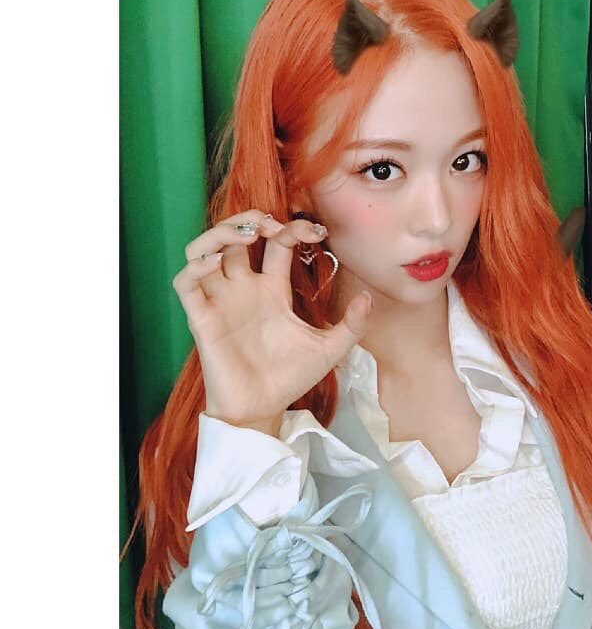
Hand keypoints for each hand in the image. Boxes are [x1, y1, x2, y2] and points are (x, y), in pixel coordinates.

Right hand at [172, 210, 371, 434]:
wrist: (263, 409)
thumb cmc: (290, 378)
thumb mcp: (330, 349)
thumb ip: (352, 325)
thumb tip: (368, 298)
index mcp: (273, 290)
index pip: (277, 244)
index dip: (293, 229)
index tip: (316, 232)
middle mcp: (244, 289)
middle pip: (235, 236)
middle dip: (249, 219)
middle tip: (270, 223)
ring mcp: (222, 300)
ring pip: (204, 250)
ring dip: (219, 233)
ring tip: (244, 234)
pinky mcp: (202, 317)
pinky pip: (186, 282)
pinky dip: (196, 265)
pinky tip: (216, 263)